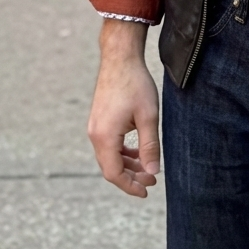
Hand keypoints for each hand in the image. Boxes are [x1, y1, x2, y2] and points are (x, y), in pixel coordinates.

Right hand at [87, 19, 160, 197]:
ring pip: (109, 156)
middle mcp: (95, 134)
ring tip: (147, 167)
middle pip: (110, 167)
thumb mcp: (148, 116)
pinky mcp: (99, 119)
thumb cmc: (135, 84)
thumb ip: (150, 146)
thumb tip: (153, 172)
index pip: (114, 173)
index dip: (130, 186)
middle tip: (152, 179)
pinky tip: (137, 151)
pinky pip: (109, 144)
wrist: (120, 57)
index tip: (146, 191)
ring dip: (127, 164)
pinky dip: (122, 152)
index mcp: (105, 137)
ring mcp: (95, 126)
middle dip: (131, 176)